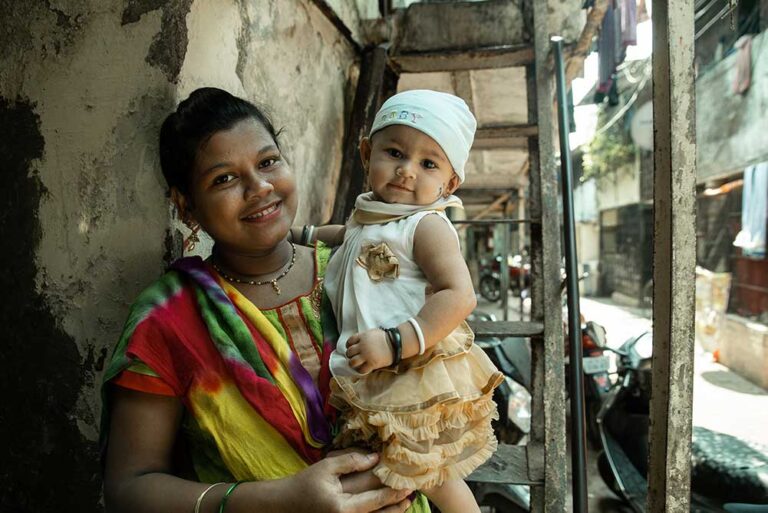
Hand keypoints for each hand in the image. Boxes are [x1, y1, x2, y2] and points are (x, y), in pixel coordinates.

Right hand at [286, 451, 412, 512]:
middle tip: (412, 493)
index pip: (375, 498)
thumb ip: (351, 461)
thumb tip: (376, 458)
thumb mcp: (325, 468)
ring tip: (406, 504)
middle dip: (397, 504)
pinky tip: (387, 510)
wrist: (285, 505)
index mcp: (342, 506)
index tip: (409, 483)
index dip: (393, 491)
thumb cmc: (304, 484)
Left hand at [346, 329, 392, 373]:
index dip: (349, 345)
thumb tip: (358, 342)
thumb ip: (364, 337)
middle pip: (349, 352)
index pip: (349, 341)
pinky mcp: (372, 363)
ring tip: (357, 364)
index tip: (352, 348)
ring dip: (353, 364)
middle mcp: (362, 346)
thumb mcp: (373, 333)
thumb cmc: (386, 337)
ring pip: (352, 362)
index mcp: (362, 337)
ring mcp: (366, 355)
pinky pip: (361, 370)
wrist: (396, 344)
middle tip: (355, 357)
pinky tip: (364, 368)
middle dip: (350, 355)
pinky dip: (361, 370)